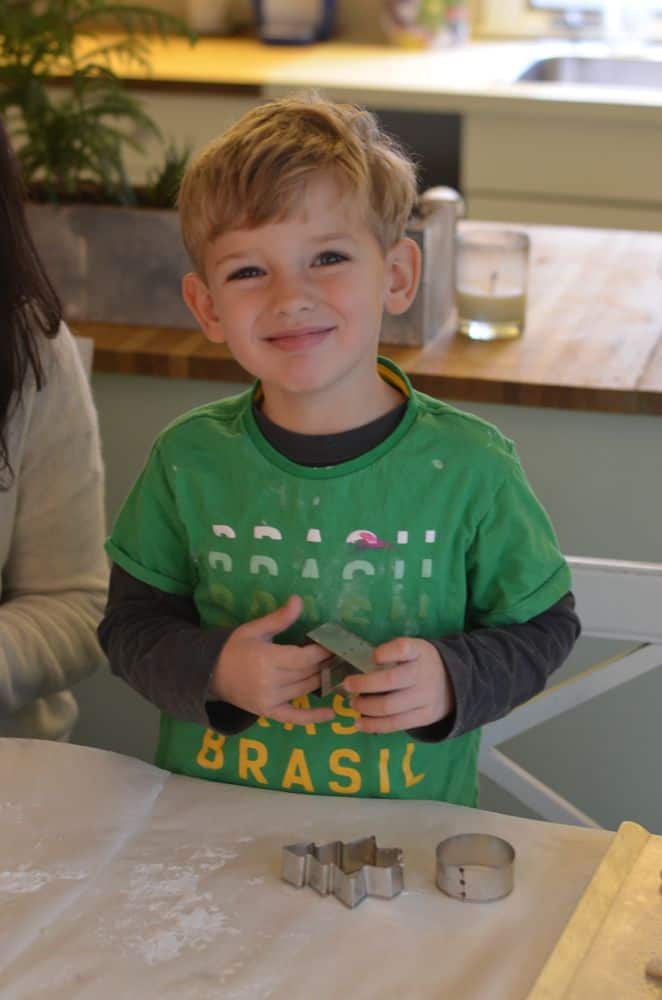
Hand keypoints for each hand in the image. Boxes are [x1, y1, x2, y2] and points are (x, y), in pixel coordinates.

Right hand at [209, 595, 334, 725]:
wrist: (210, 674)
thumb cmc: (234, 648)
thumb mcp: (255, 629)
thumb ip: (279, 618)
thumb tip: (298, 600)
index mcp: (267, 658)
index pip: (304, 657)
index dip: (322, 651)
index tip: (334, 643)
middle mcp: (270, 681)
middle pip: (308, 673)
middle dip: (326, 663)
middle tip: (340, 655)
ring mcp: (269, 699)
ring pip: (305, 689)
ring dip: (322, 680)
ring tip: (337, 670)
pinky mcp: (268, 712)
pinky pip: (294, 717)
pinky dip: (313, 717)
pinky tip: (331, 714)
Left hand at [342, 638, 454, 733]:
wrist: (453, 683)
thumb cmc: (420, 663)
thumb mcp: (413, 649)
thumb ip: (391, 653)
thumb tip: (358, 664)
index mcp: (418, 652)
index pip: (403, 648)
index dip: (386, 652)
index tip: (373, 657)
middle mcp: (423, 674)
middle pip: (390, 681)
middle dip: (363, 684)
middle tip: (347, 685)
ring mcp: (425, 697)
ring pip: (389, 706)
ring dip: (365, 706)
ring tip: (353, 703)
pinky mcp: (425, 717)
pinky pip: (395, 724)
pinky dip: (374, 725)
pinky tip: (359, 723)